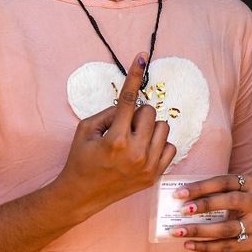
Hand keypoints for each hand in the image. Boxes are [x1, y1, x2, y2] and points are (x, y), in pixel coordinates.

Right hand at [55, 53, 177, 216]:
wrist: (82, 194)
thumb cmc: (81, 158)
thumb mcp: (85, 129)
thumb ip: (109, 112)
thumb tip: (131, 103)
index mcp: (115, 139)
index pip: (130, 99)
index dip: (135, 75)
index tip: (142, 57)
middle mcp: (135, 153)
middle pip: (150, 112)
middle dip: (137, 115)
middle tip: (123, 127)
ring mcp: (148, 166)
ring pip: (163, 127)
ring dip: (149, 128)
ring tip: (133, 140)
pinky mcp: (155, 175)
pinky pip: (170, 147)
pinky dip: (158, 144)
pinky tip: (143, 150)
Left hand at [170, 174, 251, 251]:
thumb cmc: (232, 204)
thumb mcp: (228, 192)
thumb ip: (211, 192)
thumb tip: (180, 198)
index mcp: (251, 183)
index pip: (225, 182)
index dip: (201, 187)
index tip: (179, 193)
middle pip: (231, 201)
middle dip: (205, 205)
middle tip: (183, 210)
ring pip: (226, 228)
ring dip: (200, 230)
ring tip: (179, 231)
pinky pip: (225, 245)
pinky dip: (205, 246)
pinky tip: (189, 244)